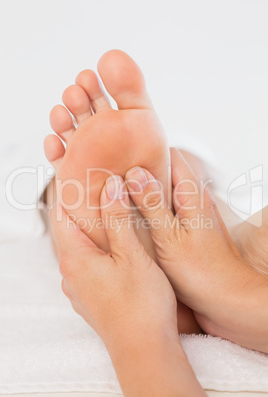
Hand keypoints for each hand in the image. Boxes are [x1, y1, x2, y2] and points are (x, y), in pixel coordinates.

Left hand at [50, 174, 204, 395]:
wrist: (145, 350)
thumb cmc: (141, 304)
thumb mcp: (131, 254)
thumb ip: (118, 218)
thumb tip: (110, 186)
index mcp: (75, 258)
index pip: (63, 215)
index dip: (72, 194)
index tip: (85, 177)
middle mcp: (71, 274)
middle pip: (72, 232)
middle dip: (86, 211)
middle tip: (104, 191)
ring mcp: (80, 289)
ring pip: (82, 250)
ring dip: (95, 232)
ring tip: (114, 216)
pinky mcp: (93, 299)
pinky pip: (90, 266)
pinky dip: (100, 251)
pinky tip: (118, 249)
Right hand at [124, 148, 267, 351]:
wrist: (230, 302)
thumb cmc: (203, 274)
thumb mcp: (170, 238)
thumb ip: (152, 205)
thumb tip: (135, 173)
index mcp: (192, 195)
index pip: (170, 157)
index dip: (145, 155)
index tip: (120, 160)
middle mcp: (194, 201)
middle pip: (164, 176)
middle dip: (139, 177)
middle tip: (111, 184)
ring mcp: (191, 217)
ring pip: (163, 196)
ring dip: (142, 198)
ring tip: (115, 203)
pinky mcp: (188, 233)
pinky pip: (166, 215)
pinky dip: (149, 215)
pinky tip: (132, 225)